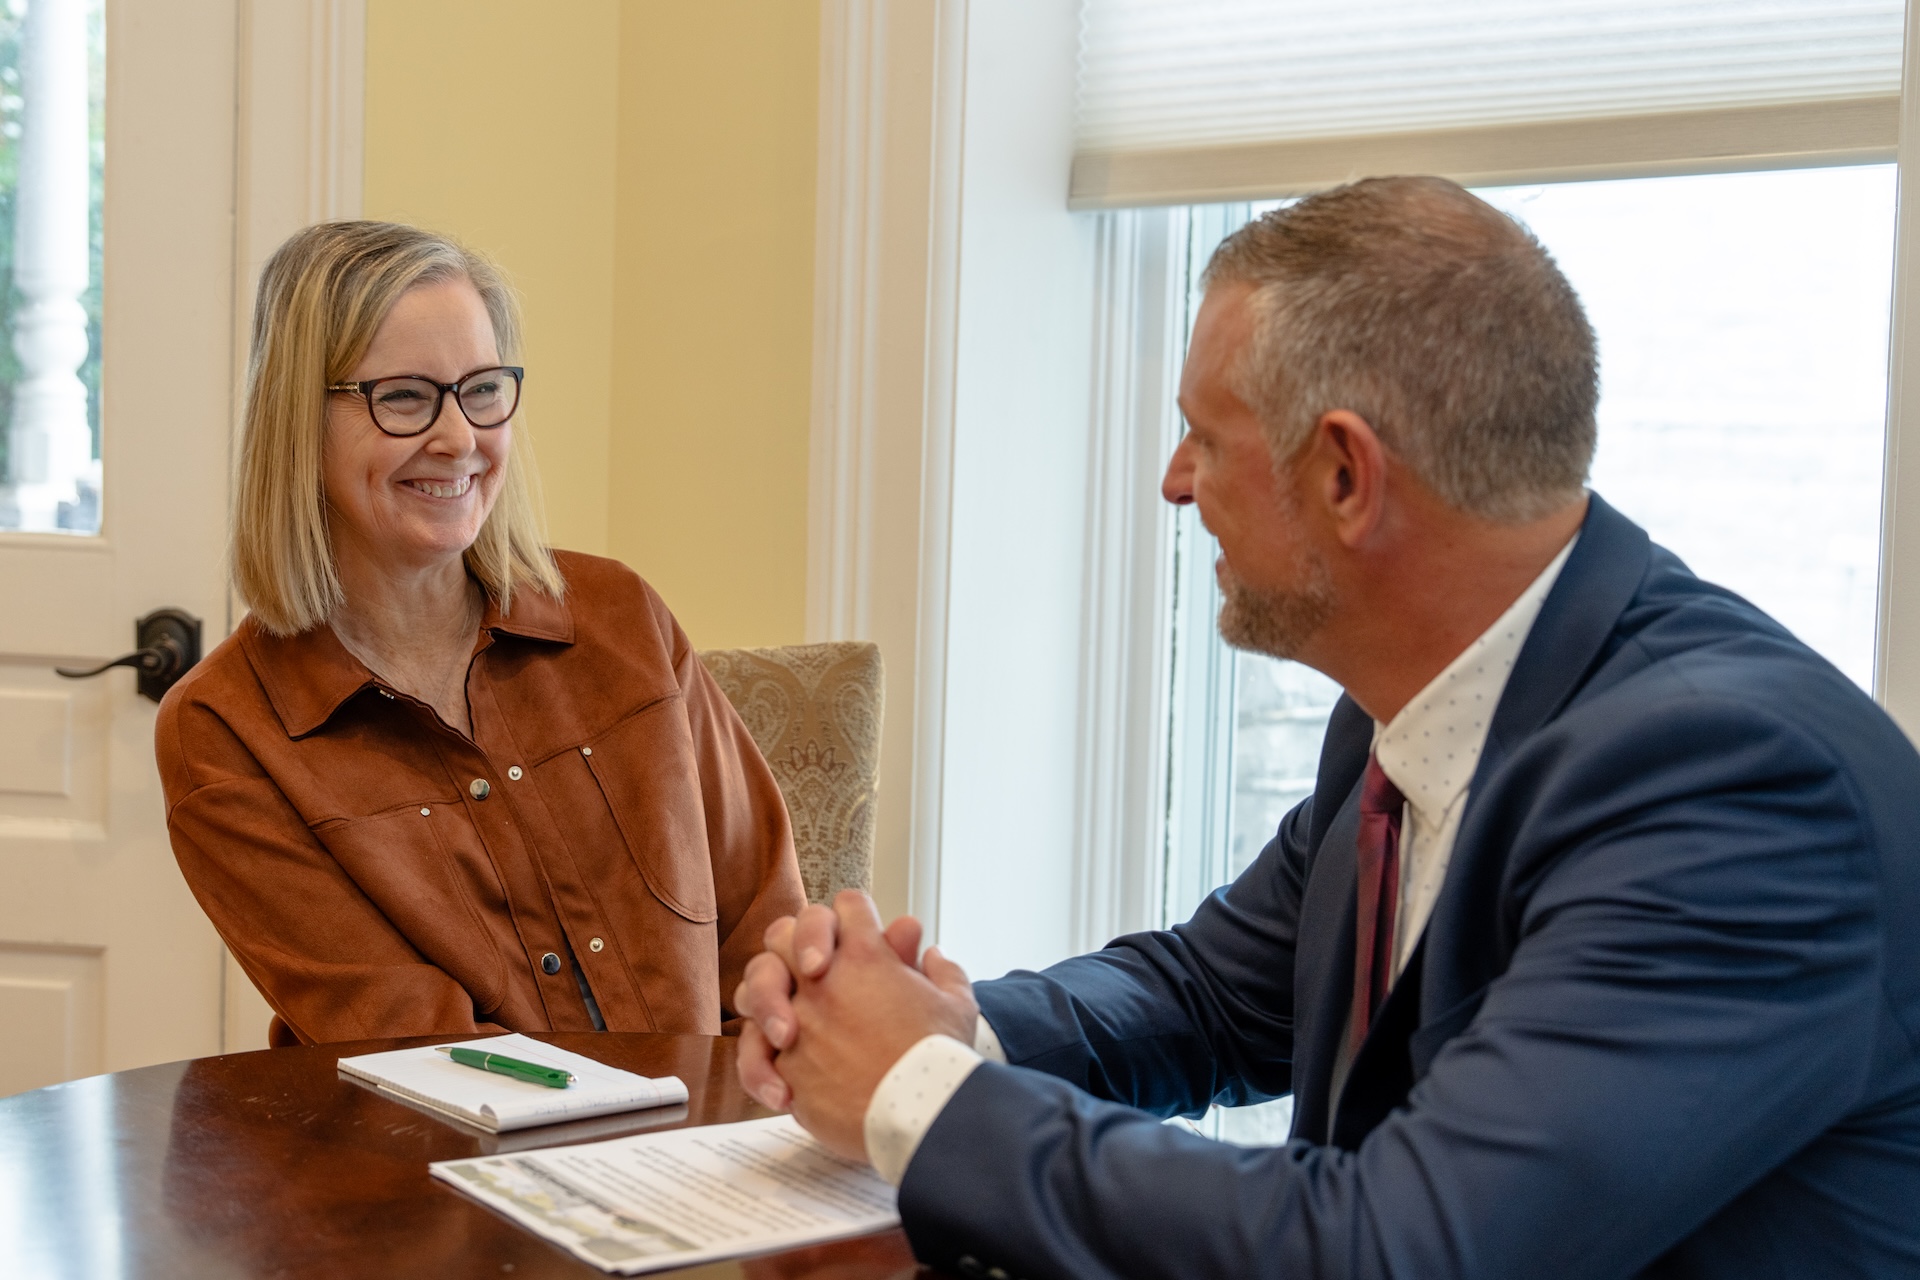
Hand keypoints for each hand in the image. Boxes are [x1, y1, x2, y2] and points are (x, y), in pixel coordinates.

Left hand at [745, 890, 977, 1161]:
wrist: (922, 1115)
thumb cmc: (941, 1058)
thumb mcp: (957, 1004)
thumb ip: (943, 972)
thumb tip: (931, 956)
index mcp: (867, 955)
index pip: (848, 906)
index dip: (856, 917)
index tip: (865, 938)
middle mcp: (824, 980)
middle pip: (786, 932)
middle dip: (796, 946)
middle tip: (813, 969)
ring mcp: (798, 1020)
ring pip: (755, 984)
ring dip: (765, 996)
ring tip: (785, 1020)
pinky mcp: (784, 1064)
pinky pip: (753, 1051)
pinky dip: (761, 1063)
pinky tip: (782, 1081)